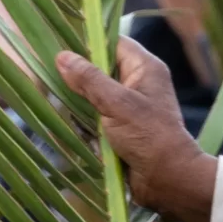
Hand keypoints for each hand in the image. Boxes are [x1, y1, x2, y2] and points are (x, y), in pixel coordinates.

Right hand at [56, 40, 218, 221]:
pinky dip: (86, 121)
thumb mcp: (116, 104)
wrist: (167, 179)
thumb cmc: (148, 136)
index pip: (114, 42)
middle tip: (55, 80)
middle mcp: (139, 82)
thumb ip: (89, 80)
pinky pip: (97, 116)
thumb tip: (63, 56)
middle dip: (80, 77)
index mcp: (144, 68)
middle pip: (101, 68)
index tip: (62, 46)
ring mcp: (130, 106)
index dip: (90, 42)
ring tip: (65, 106)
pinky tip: (77, 127)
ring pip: (95, 94)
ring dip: (81, 103)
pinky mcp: (123, 127)